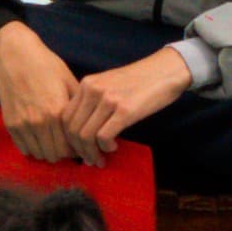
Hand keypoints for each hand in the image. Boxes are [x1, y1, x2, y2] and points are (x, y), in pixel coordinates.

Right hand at [0, 22, 93, 163]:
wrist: (15, 56)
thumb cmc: (46, 66)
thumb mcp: (69, 82)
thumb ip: (78, 108)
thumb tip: (90, 127)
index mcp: (57, 112)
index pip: (70, 147)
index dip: (77, 150)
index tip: (80, 147)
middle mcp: (40, 122)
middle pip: (55, 155)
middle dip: (64, 154)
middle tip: (68, 147)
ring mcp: (23, 125)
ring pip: (40, 154)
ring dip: (48, 152)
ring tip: (54, 143)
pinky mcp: (11, 125)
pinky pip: (24, 148)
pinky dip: (33, 148)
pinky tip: (39, 139)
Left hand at [60, 48, 193, 157]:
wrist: (166, 70)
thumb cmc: (140, 81)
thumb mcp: (109, 85)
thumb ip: (94, 103)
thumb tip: (84, 134)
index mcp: (87, 84)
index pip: (65, 117)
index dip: (69, 138)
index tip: (79, 149)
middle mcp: (93, 90)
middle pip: (72, 129)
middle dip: (79, 150)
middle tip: (90, 160)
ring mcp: (108, 99)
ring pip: (85, 135)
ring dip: (91, 153)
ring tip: (101, 158)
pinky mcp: (124, 110)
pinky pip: (103, 137)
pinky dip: (105, 147)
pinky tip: (113, 147)